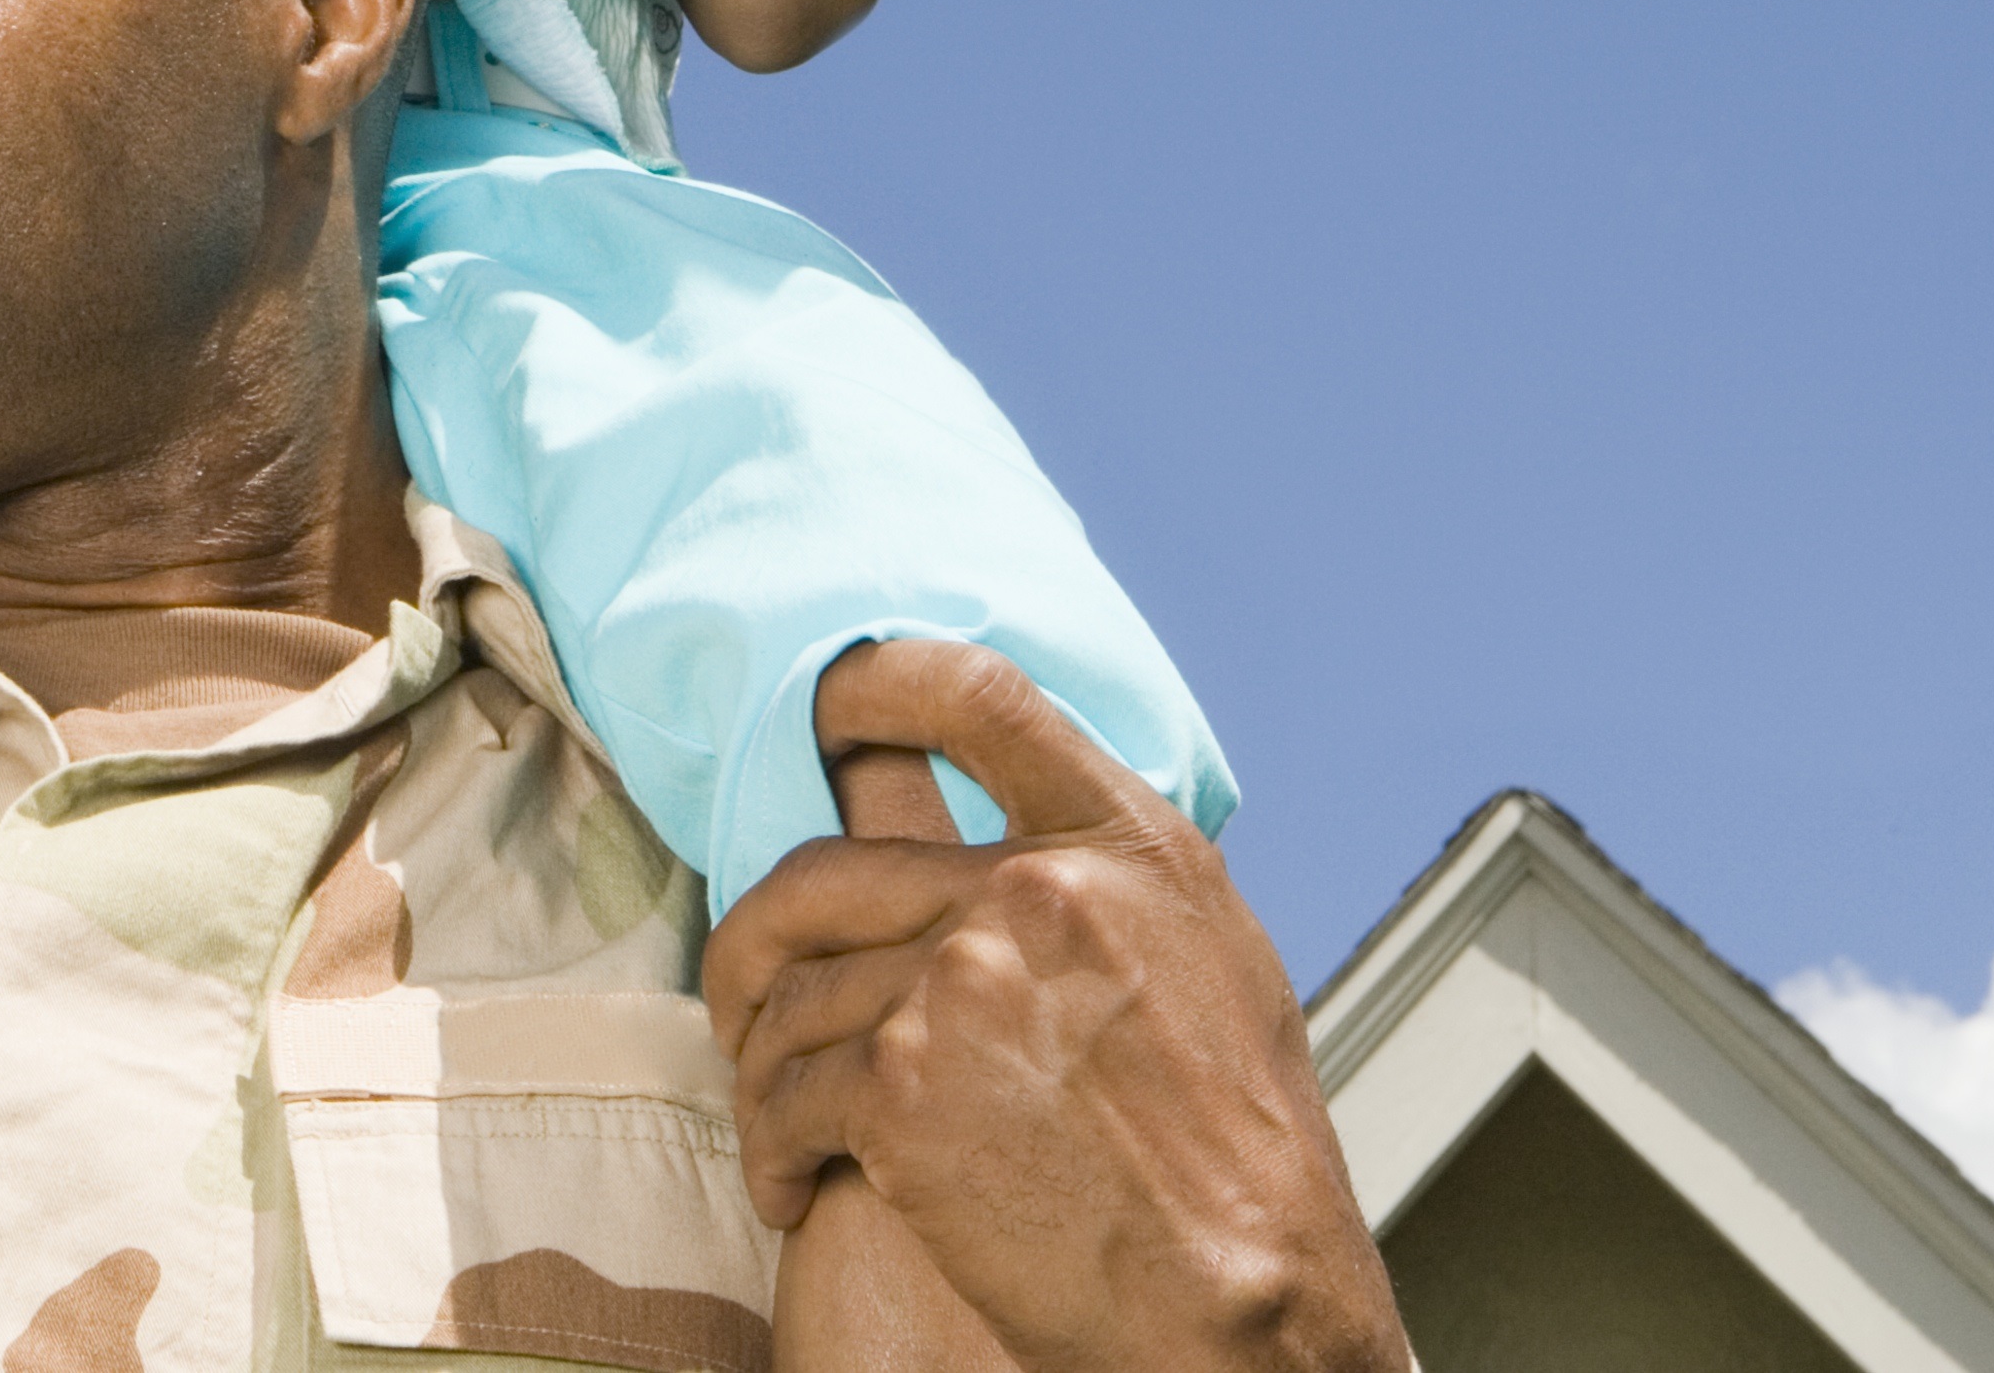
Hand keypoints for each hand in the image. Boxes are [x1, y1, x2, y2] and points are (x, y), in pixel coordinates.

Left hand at [702, 639, 1407, 1372]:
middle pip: (821, 872)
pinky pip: (785, 1092)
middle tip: (743, 1000)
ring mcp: (967, 980)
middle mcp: (1043, 891)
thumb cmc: (1241, 1175)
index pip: (975, 695)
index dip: (874, 685)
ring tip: (784, 1126)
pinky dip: (772, 1146)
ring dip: (766, 1071)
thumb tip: (1014, 846)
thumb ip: (1109, 893)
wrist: (1250, 1321)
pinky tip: (791, 1186)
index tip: (824, 707)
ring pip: (791, 995)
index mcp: (1130, 850)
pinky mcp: (906, 1085)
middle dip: (755, 946)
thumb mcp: (1215, 975)